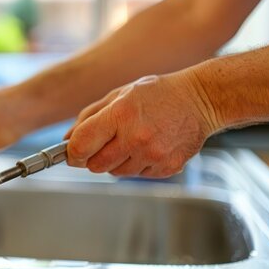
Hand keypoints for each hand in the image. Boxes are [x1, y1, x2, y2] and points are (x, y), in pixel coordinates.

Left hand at [64, 74, 216, 177]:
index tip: (71, 152)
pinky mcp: (167, 167)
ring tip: (132, 140)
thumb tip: (66, 140)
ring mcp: (153, 155)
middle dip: (93, 157)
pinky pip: (137, 175)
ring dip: (116, 161)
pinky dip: (137, 165)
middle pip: (95, 165)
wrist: (201, 99)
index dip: (71, 152)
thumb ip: (88, 117)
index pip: (81, 145)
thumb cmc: (158, 94)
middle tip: (105, 143)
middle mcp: (136, 137)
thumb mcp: (118, 95)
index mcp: (120, 115)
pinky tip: (148, 146)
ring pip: (115, 173)